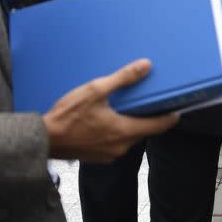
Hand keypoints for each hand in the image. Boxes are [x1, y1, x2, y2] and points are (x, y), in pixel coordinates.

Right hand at [43, 59, 178, 161]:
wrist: (43, 139)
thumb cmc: (67, 116)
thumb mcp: (95, 91)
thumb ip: (123, 79)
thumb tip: (146, 66)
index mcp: (125, 131)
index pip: (159, 126)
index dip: (170, 117)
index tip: (178, 108)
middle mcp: (121, 147)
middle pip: (145, 131)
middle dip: (150, 117)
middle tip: (152, 101)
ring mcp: (110, 154)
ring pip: (131, 137)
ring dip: (132, 124)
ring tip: (129, 107)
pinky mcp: (99, 156)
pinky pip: (117, 143)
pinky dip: (119, 131)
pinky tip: (110, 119)